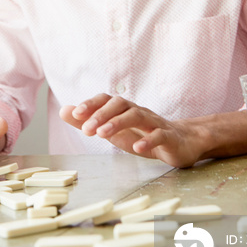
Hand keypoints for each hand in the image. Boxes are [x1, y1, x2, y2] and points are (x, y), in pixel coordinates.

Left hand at [59, 94, 204, 167]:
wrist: (181, 143)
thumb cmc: (143, 135)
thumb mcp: (113, 130)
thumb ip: (89, 122)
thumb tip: (65, 111)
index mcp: (125, 110)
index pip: (107, 100)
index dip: (91, 104)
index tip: (75, 115)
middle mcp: (139, 112)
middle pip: (120, 104)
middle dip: (102, 115)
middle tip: (86, 130)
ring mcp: (155, 123)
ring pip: (137, 115)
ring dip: (118, 123)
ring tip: (103, 135)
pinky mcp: (169, 137)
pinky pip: (160, 135)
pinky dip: (148, 140)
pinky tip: (137, 147)